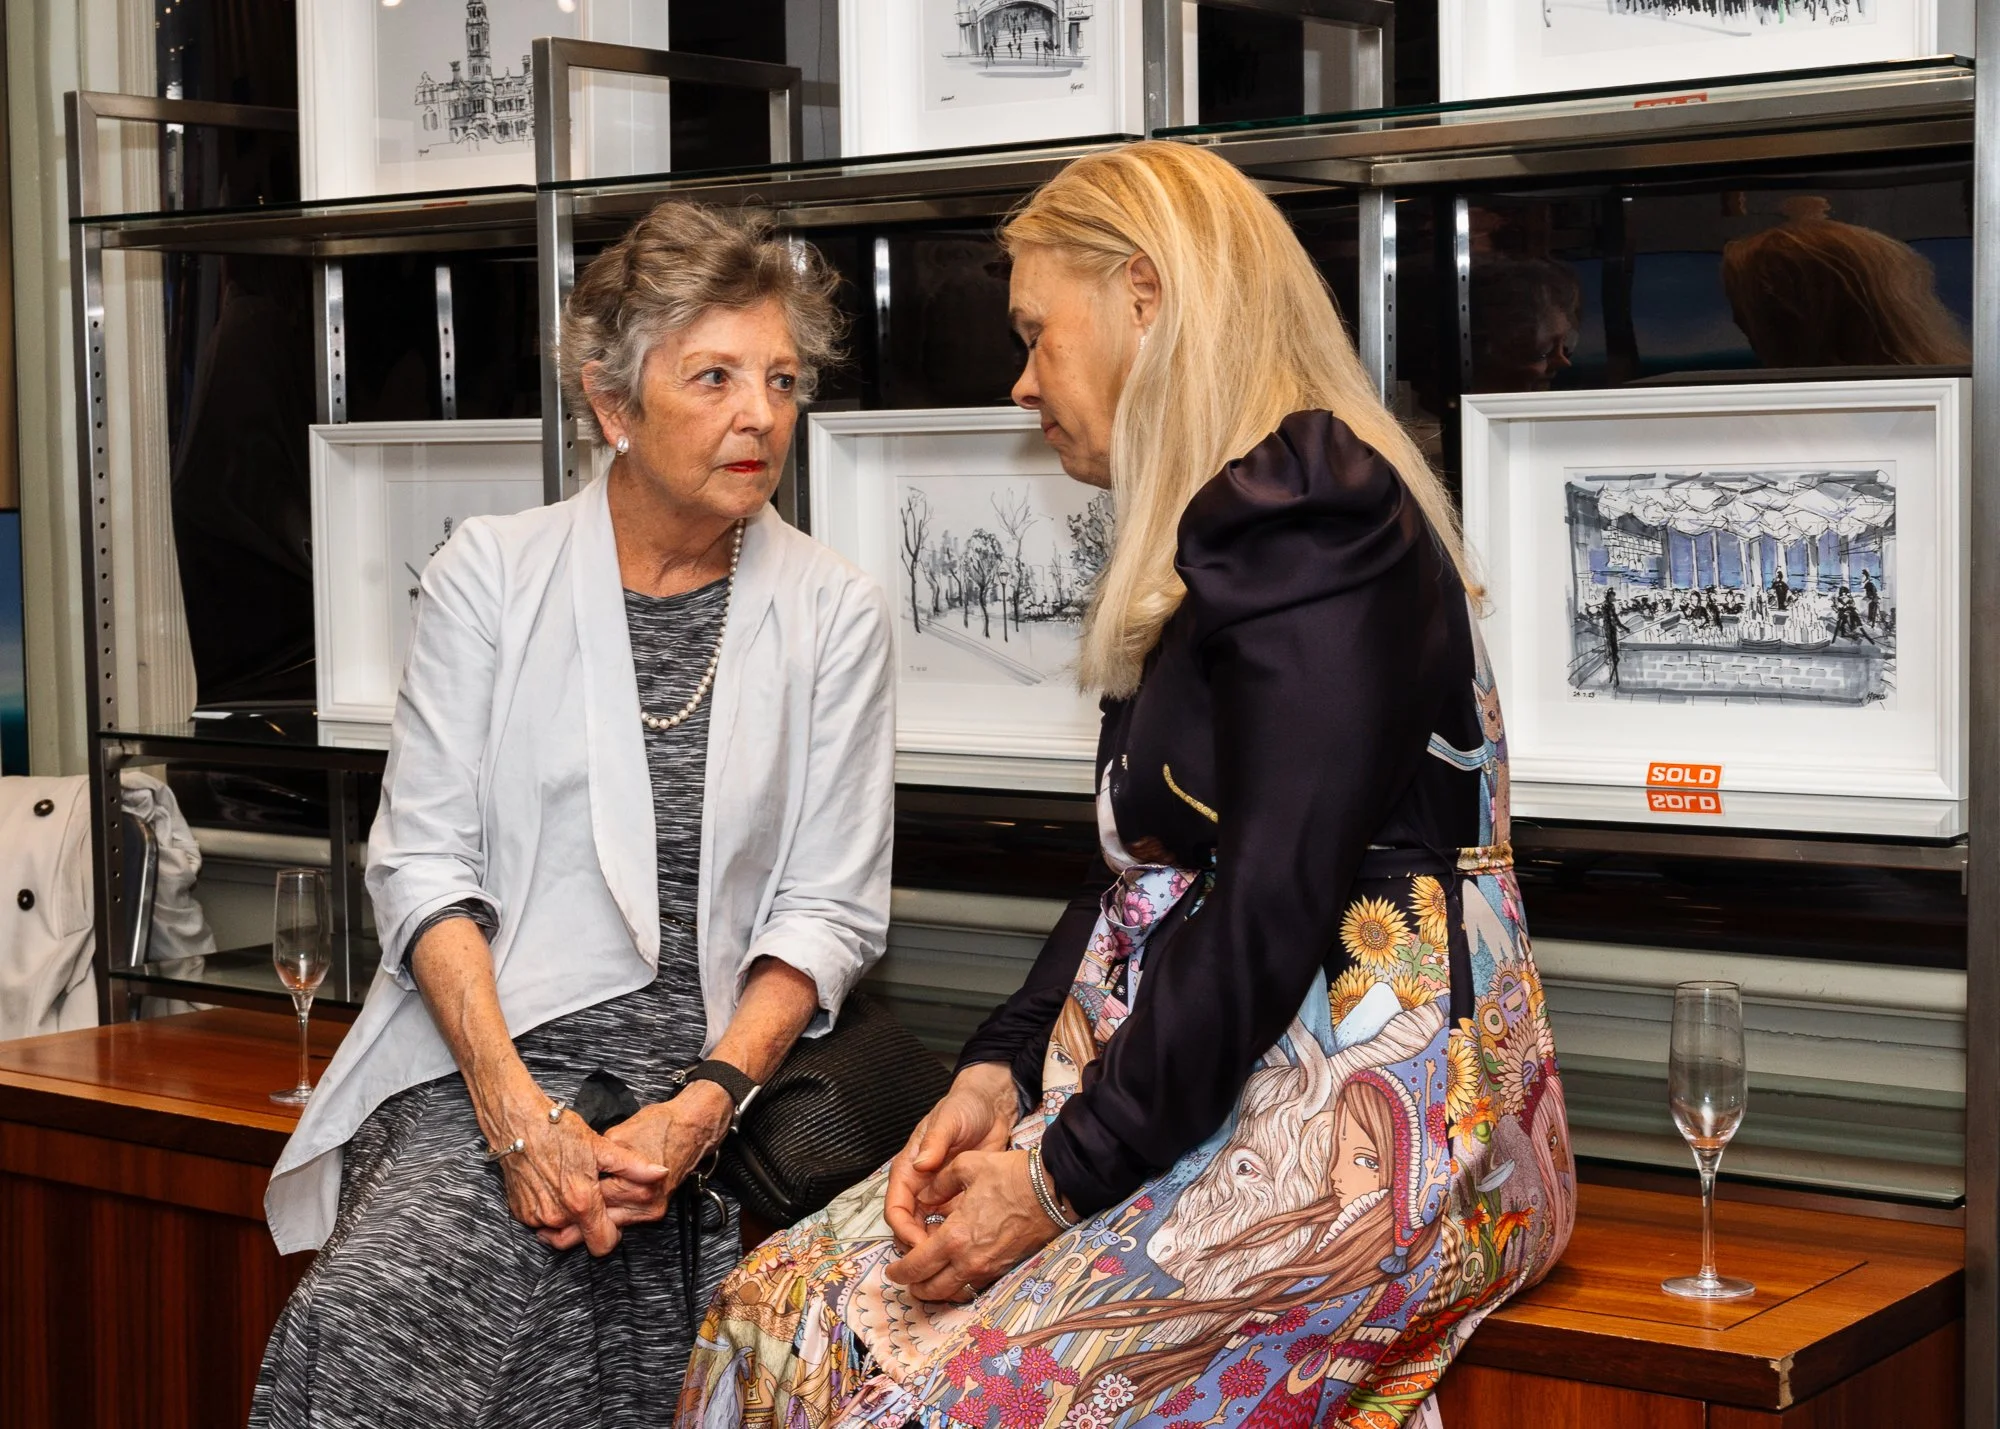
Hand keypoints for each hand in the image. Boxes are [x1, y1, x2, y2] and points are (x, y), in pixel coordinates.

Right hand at [497, 1106, 667, 1257]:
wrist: (519, 1124)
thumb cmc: (559, 1132)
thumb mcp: (601, 1146)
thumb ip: (633, 1166)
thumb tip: (662, 1173)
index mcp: (581, 1203)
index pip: (603, 1244)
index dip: (612, 1232)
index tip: (612, 1215)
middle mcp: (557, 1216)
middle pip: (581, 1239)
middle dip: (590, 1224)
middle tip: (591, 1196)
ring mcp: (537, 1217)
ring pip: (561, 1232)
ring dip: (570, 1218)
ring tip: (573, 1189)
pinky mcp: (521, 1213)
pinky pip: (542, 1223)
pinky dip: (551, 1212)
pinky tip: (555, 1189)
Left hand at [538, 1081, 734, 1249]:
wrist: (692, 1128)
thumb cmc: (658, 1126)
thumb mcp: (617, 1137)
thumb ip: (593, 1160)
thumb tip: (570, 1170)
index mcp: (632, 1185)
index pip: (591, 1202)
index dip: (567, 1202)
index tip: (548, 1201)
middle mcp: (644, 1203)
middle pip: (598, 1223)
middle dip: (572, 1222)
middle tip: (546, 1223)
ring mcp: (651, 1211)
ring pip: (609, 1227)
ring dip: (587, 1224)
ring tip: (560, 1221)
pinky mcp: (654, 1212)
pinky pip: (622, 1221)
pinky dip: (605, 1219)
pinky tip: (588, 1214)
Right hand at [884, 1063, 1019, 1251]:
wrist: (992, 1106)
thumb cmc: (963, 1107)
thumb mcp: (948, 1121)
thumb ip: (934, 1143)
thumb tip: (920, 1165)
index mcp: (908, 1170)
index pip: (896, 1209)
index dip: (903, 1230)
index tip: (919, 1245)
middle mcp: (919, 1186)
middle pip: (908, 1226)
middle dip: (917, 1247)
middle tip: (937, 1261)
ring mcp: (938, 1194)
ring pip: (927, 1230)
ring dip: (934, 1246)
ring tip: (952, 1259)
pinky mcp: (958, 1198)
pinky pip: (950, 1225)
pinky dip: (953, 1238)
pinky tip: (967, 1247)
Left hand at [885, 1149, 1058, 1302]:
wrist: (1052, 1191)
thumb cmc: (1010, 1176)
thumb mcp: (967, 1166)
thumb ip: (940, 1183)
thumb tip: (925, 1195)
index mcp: (954, 1237)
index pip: (916, 1266)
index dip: (899, 1272)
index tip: (892, 1270)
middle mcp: (968, 1260)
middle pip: (932, 1289)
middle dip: (914, 1287)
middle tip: (906, 1279)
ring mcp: (988, 1269)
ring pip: (953, 1294)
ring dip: (936, 1291)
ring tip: (928, 1281)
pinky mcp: (1004, 1269)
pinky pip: (974, 1288)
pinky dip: (959, 1286)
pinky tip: (955, 1274)